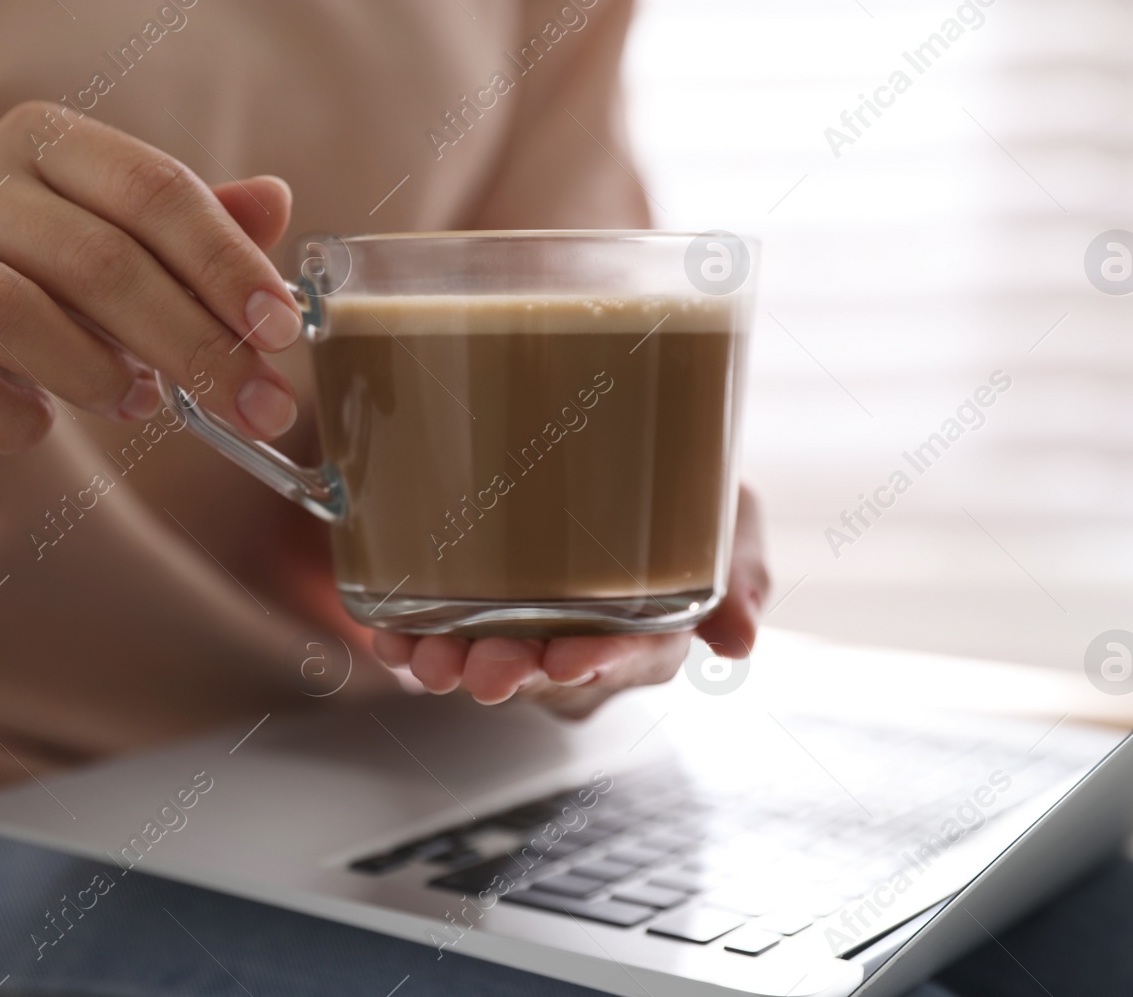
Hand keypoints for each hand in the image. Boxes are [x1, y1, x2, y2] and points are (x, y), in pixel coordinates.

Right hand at [0, 101, 302, 469]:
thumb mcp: (127, 253)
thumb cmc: (43, 296)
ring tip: (141, 406)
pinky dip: (1, 416)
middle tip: (256, 407)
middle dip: (193, 342)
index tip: (284, 331)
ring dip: (95, 373)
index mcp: (41, 142)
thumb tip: (278, 200)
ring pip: (6, 309)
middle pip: (96, 257)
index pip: (151, 188)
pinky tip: (40, 429)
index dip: (227, 263)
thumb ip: (198, 232)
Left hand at [371, 486, 769, 718]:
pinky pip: (440, 647)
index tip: (569, 658)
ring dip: (456, 668)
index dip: (600, 662)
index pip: (634, 659)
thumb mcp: (729, 516)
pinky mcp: (474, 621)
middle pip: (550, 675)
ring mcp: (528, 642)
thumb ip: (740, 573)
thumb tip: (742, 641)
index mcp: (655, 633)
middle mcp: (586, 650)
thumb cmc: (677, 493)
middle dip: (514, 673)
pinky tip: (390, 639)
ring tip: (431, 659)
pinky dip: (411, 647)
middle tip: (487, 665)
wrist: (610, 457)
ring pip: (492, 668)